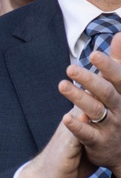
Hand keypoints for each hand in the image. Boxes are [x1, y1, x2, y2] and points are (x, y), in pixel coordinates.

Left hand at [57, 31, 120, 176]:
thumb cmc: (120, 110)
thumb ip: (120, 62)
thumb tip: (119, 35)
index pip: (118, 78)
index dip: (108, 66)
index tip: (94, 54)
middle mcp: (120, 108)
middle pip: (105, 92)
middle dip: (89, 80)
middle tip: (70, 68)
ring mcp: (110, 126)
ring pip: (95, 110)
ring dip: (78, 98)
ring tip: (62, 85)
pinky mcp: (99, 142)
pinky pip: (87, 133)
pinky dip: (77, 125)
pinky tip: (65, 117)